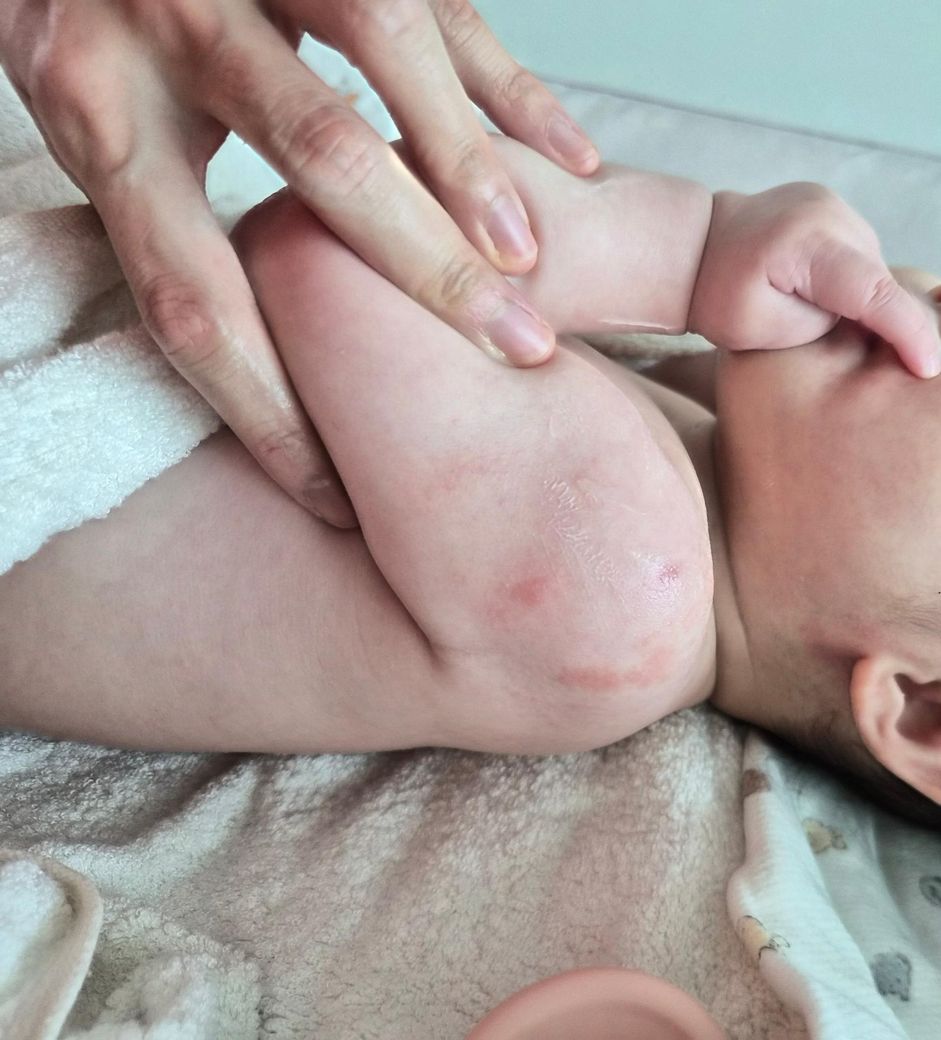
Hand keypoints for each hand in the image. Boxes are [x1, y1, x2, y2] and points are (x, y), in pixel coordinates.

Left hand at [0, 0, 599, 523]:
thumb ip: (148, 209)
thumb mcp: (85, 119)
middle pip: (323, 161)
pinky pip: (444, 0)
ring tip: (532, 260)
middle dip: (432, 272)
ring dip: (478, 166)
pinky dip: (514, 87)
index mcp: (97, 108)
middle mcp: (172, 18)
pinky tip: (571, 157)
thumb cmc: (87, 22)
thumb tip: (242, 333)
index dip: (267, 413)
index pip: (190, 296)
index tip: (334, 495)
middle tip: (520, 353)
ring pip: (388, 49)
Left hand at [688, 183, 940, 377]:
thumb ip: (818, 326)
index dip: (907, 331)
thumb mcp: (755, 328)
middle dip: (870, 317)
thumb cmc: (712, 294)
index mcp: (805, 244)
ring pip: (867, 267)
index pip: (872, 291)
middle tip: (824, 339)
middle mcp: (827, 213)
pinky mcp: (831, 206)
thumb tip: (862, 317)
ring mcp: (831, 203)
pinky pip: (855, 254)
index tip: (928, 365)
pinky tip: (814, 292)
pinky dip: (845, 280)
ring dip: (853, 297)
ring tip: (805, 309)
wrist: (690, 246)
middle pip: (874, 279)